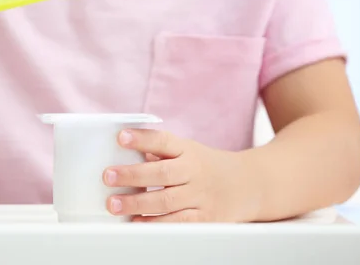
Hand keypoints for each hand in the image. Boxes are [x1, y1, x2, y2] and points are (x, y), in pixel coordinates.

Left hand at [102, 129, 259, 222]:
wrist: (251, 184)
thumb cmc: (208, 166)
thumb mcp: (187, 151)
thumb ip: (159, 152)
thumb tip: (124, 152)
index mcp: (188, 150)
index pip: (163, 141)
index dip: (142, 138)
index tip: (121, 137)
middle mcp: (195, 171)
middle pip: (162, 173)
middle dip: (132, 175)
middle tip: (108, 176)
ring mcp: (201, 196)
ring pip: (167, 201)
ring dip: (138, 203)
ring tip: (114, 204)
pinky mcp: (206, 218)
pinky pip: (178, 222)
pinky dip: (156, 224)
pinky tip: (137, 222)